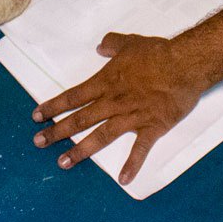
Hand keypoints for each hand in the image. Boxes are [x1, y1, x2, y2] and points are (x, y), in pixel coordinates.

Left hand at [31, 33, 209, 184]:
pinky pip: (140, 149)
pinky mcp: (152, 126)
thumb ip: (112, 44)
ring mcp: (132, 116)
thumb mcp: (130, 42)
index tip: (37, 116)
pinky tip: (123, 179)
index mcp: (107, 82)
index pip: (74, 97)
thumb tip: (101, 45)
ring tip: (63, 162)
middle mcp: (114, 101)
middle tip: (38, 142)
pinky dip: (132, 165)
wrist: (185, 64)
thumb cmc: (159, 52)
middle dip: (57, 132)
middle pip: (80, 119)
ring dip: (80, 150)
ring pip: (100, 136)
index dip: (54, 107)